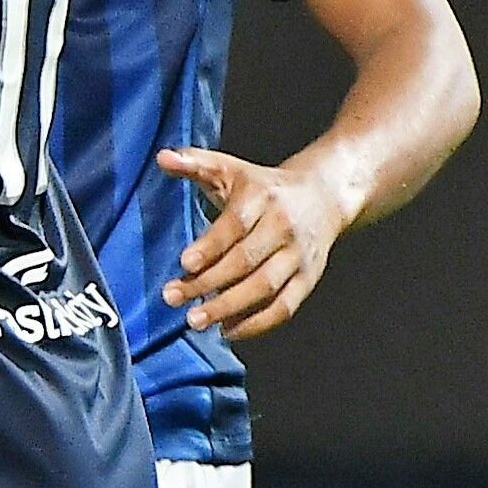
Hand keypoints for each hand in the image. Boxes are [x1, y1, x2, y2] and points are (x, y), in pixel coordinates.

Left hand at [159, 146, 348, 338]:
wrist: (324, 196)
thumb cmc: (262, 187)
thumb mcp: (230, 169)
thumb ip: (194, 163)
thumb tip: (163, 157)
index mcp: (263, 197)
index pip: (236, 225)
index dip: (211, 245)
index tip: (185, 262)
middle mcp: (284, 227)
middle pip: (246, 261)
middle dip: (208, 282)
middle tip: (173, 298)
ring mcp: (299, 256)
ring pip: (265, 287)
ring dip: (229, 308)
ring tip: (195, 320)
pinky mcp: (309, 279)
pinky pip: (285, 307)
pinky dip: (257, 323)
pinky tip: (227, 330)